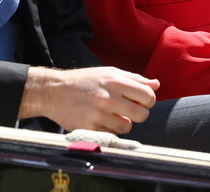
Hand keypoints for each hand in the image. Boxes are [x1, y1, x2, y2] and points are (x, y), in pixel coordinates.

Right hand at [19, 66, 158, 133]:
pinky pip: (112, 135)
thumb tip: (156, 85)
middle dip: (139, 114)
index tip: (139, 100)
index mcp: (114, 81)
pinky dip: (109, 130)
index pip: (147, 96)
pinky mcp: (90, 128)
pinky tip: (99, 120)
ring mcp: (99, 114)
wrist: (53, 91)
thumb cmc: (84, 80)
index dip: (147, 100)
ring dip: (122, 123)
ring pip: (127, 127)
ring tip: (109, 114)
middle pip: (142, 115)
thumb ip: (133, 79)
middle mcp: (108, 97)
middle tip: (128, 110)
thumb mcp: (107, 72)